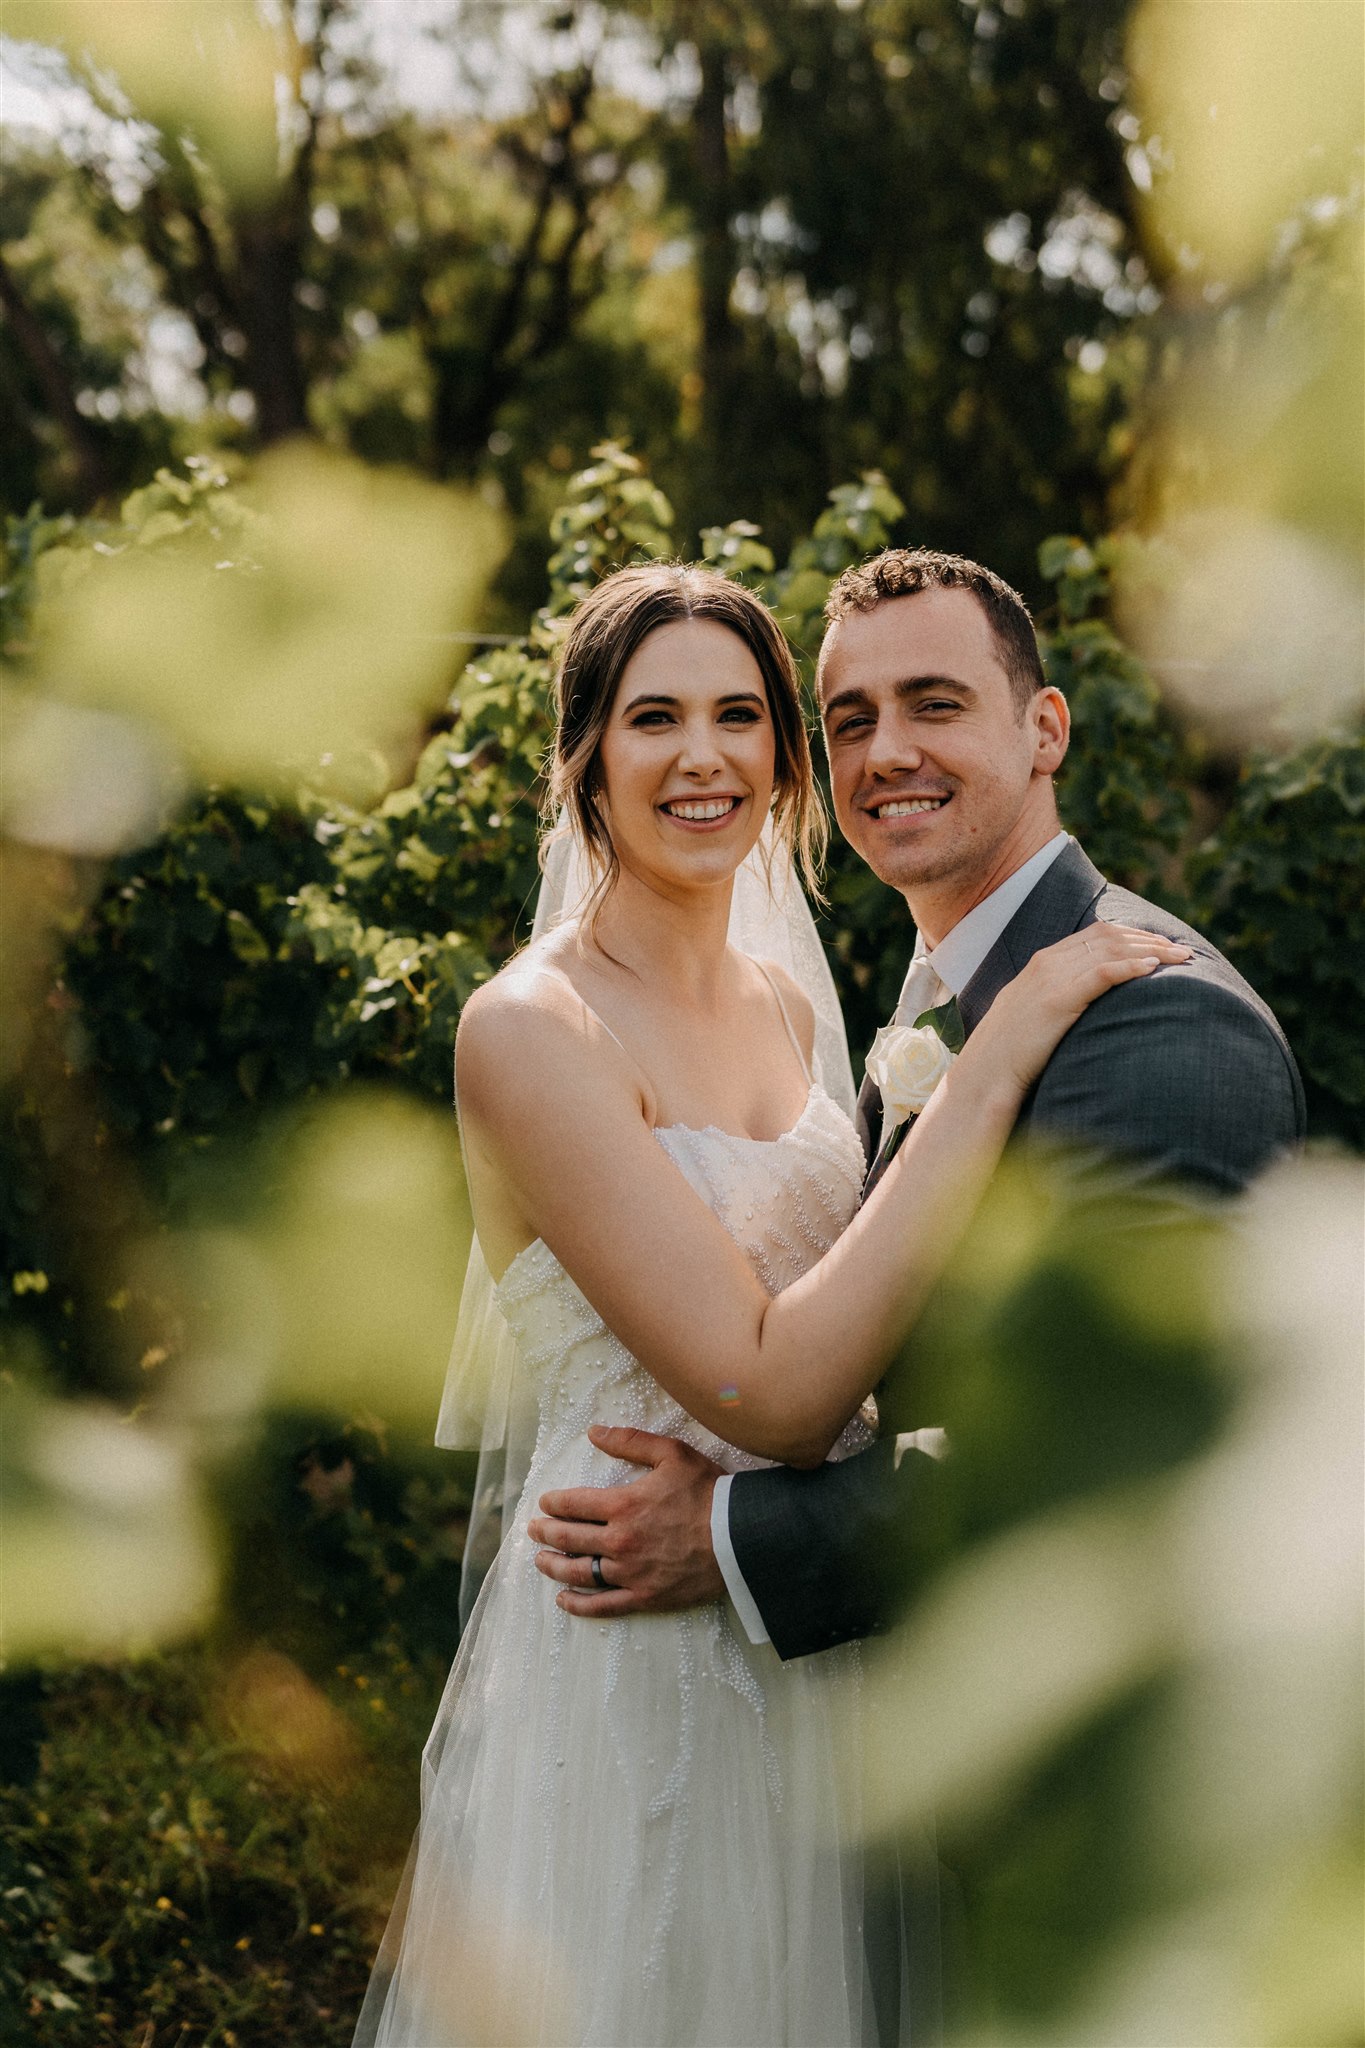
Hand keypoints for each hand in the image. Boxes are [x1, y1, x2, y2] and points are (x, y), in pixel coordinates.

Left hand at [528, 1426, 726, 1618]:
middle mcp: (619, 1541)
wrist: (740, 1537)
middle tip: (533, 1530)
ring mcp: (630, 1572)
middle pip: (570, 1538)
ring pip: (580, 1572)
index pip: (575, 1504)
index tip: (545, 1503)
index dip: (555, 1503)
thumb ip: (630, 1441)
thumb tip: (594, 1432)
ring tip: (540, 1561)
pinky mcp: (645, 1597)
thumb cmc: (708, 1492)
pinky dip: (580, 1605)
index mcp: (623, 1505)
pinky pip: (604, 1605)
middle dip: (547, 1532)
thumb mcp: (671, 1454)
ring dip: (554, 1566)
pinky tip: (564, 1600)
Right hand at [975, 924, 1193, 1095]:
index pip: (1097, 934)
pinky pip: (1102, 973)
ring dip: (1151, 950)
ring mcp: (1052, 979)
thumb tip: (1087, 1001)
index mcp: (1042, 961)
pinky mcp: (1058, 1000)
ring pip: (1111, 950)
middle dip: (1150, 940)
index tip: (1161, 945)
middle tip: (1181, 951)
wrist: (986, 1072)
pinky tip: (1153, 968)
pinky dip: (1131, 966)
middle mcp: (1048, 962)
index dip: (1134, 936)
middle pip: (1110, 936)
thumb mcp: (1033, 1013)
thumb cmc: (1011, 1051)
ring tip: (1180, 958)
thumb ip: (1057, 997)